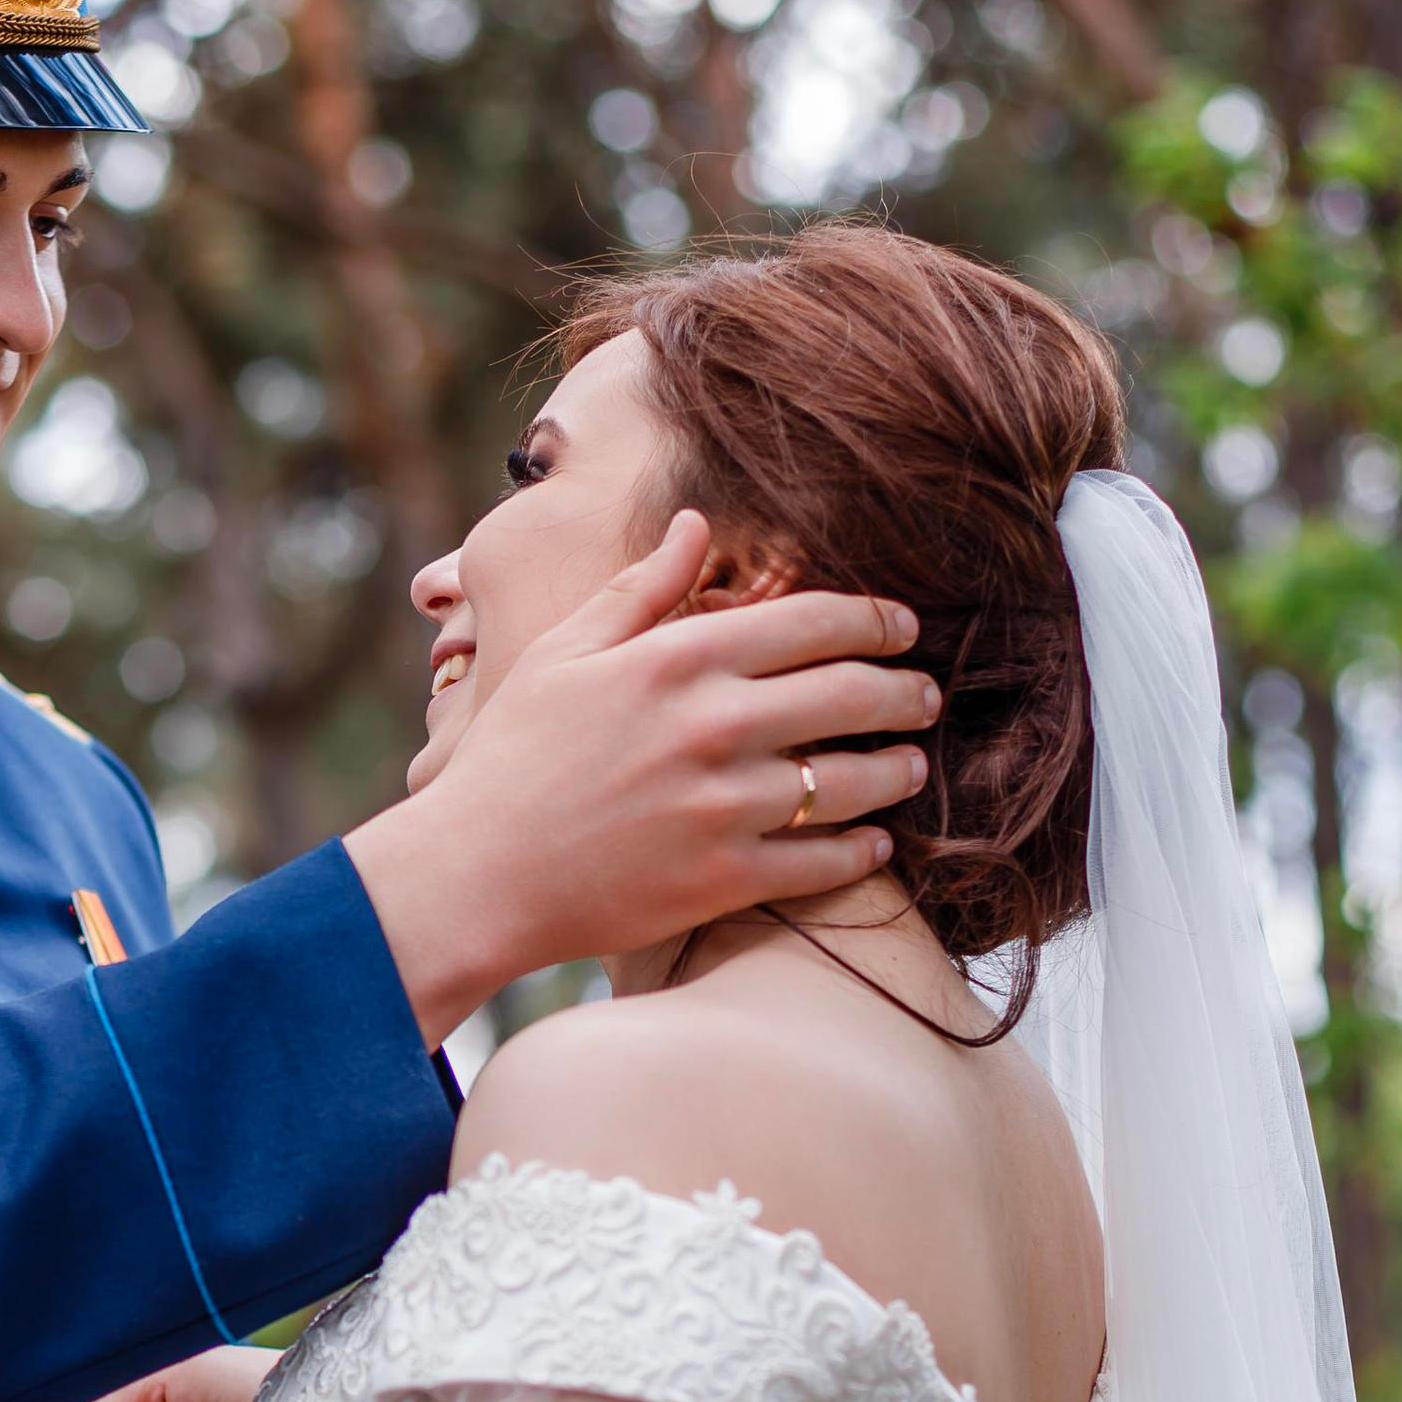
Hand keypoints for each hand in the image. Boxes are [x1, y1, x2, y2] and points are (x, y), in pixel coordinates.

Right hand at [346, 519, 936, 1045]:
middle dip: (907, 691)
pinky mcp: (727, 879)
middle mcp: (714, 725)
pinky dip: (865, 849)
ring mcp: (726, 806)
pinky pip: (826, 862)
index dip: (876, 620)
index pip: (814, 621)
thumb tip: (698, 523)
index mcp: (678, 658)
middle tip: (926, 694)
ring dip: (898, 769)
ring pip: (854, 779)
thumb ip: (641, 588)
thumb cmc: (512, 756)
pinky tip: (875, 841)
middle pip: (853, 694)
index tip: (903, 626)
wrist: (475, 874)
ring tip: (911, 765)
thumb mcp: (562, 652)